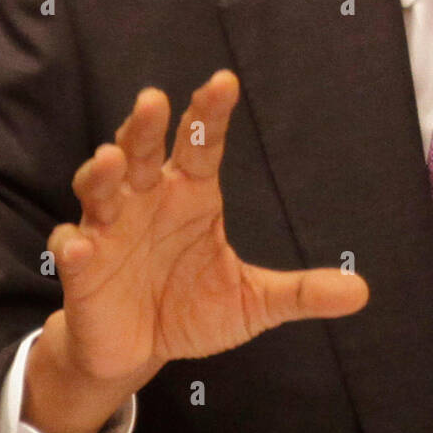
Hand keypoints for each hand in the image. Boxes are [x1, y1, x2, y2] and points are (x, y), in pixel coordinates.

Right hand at [46, 69, 368, 385]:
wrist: (139, 350)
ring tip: (110, 160)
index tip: (223, 82)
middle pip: (142, 150)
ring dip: (101, 172)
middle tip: (152, 100)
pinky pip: (72, 248)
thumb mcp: (253, 302)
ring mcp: (110, 229)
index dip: (210, 113)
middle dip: (143, 126)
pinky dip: (73, 244)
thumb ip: (300, 291)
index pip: (203, 143)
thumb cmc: (193, 307)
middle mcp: (147, 199)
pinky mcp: (82, 268)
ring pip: (99, 188)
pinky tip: (80, 244)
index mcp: (192, 193)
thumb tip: (360, 291)